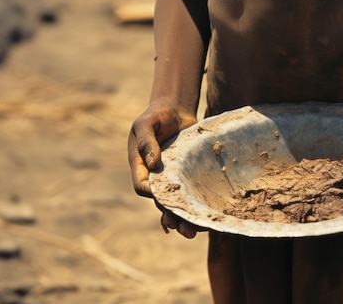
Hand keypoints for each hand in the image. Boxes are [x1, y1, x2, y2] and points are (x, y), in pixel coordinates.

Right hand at [128, 99, 201, 236]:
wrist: (175, 109)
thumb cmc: (157, 115)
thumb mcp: (146, 124)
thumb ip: (147, 142)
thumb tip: (153, 164)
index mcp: (139, 166)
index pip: (143, 187)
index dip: (152, 194)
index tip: (165, 199)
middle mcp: (154, 176)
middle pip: (159, 201)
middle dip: (169, 216)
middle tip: (181, 228)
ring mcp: (170, 177)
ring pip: (174, 202)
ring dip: (182, 218)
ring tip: (191, 233)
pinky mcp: (186, 175)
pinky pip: (188, 194)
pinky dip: (193, 207)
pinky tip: (203, 220)